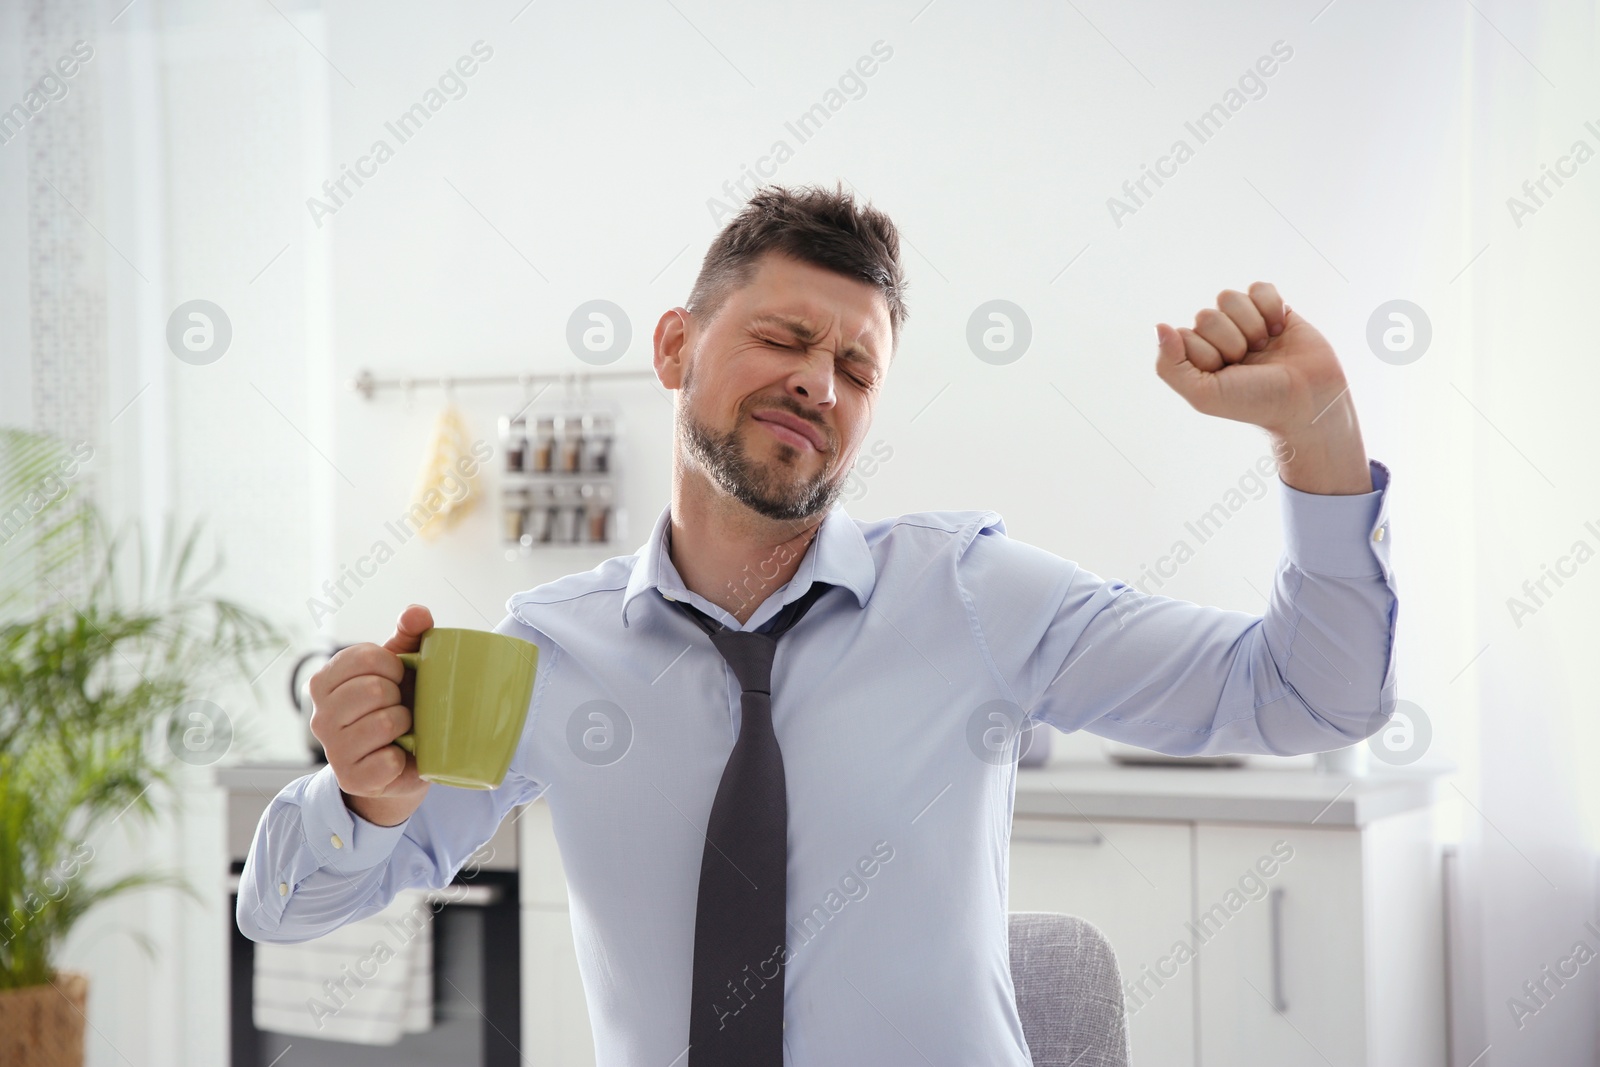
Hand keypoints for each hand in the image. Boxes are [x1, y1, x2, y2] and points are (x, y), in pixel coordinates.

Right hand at [308, 604, 434, 826]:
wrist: (400, 762)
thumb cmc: (397, 704)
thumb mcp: (402, 665)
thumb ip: (409, 633)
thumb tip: (417, 612)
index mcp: (325, 680)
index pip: (366, 657)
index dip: (394, 666)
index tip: (396, 678)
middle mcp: (318, 714)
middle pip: (375, 690)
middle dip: (399, 697)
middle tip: (398, 708)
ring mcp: (332, 749)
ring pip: (384, 723)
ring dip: (405, 725)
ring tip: (399, 731)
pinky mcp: (351, 779)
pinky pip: (389, 760)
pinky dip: (403, 758)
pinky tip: (396, 756)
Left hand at [1154, 282, 1347, 437]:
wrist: (1307, 400)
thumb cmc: (1254, 402)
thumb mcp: (1203, 394)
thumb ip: (1170, 366)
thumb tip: (1160, 326)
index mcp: (1197, 357)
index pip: (1183, 335)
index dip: (1206, 354)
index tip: (1225, 374)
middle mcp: (1218, 338)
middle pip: (1206, 315)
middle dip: (1230, 341)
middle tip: (1248, 363)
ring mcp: (1246, 322)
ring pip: (1228, 297)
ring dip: (1250, 325)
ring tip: (1264, 347)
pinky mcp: (1273, 309)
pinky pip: (1259, 288)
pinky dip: (1271, 307)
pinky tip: (1279, 330)